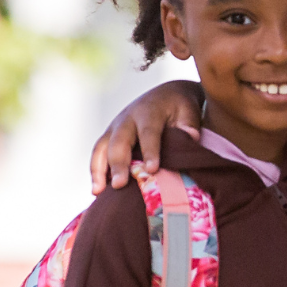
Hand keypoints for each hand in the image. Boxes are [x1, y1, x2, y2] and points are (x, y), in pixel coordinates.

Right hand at [90, 81, 204, 192]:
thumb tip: (191, 137)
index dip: (149, 151)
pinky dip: (96, 171)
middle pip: (119, 141)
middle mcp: (127, 119)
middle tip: (119, 185)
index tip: (152, 170)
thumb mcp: (188, 109)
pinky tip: (97, 190)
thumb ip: (189, 123)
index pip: (148, 132)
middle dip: (118, 163)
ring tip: (98, 192)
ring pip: (101, 147)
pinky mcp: (109, 136)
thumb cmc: (179, 106)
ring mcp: (114, 127)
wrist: (165, 94)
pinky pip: (98, 153)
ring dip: (98, 170)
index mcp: (148, 112)